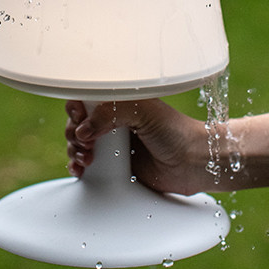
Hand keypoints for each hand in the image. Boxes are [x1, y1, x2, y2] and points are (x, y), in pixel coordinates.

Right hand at [65, 98, 232, 195]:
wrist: (194, 163)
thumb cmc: (177, 131)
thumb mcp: (144, 111)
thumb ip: (111, 112)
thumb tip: (83, 129)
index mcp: (120, 102)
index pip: (86, 99)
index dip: (77, 108)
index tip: (79, 118)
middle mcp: (114, 122)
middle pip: (78, 122)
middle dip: (74, 132)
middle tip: (86, 142)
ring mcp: (113, 145)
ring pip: (79, 144)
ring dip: (75, 150)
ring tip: (87, 158)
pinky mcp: (114, 167)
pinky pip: (88, 166)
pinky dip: (78, 166)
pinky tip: (80, 169)